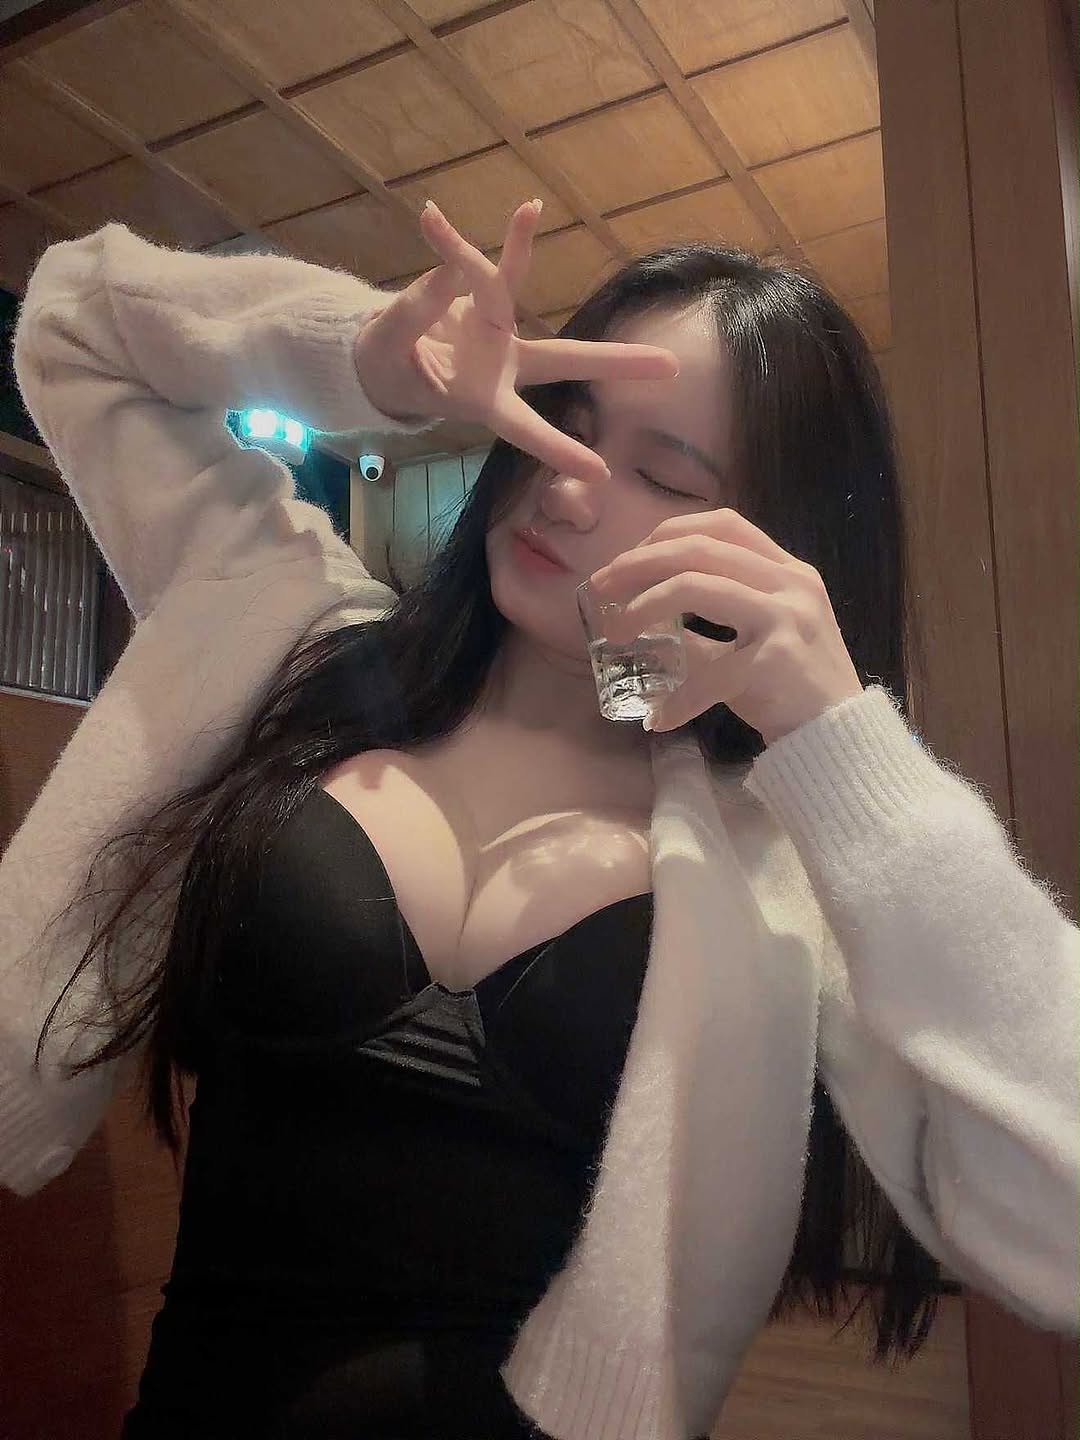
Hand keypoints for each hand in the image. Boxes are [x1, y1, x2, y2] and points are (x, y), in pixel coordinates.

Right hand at [352, 199, 678, 482]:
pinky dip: (456, 242)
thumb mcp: (392, 354)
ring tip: (527, 209)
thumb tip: (451, 272)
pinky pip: (475, 263)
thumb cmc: (390, 373)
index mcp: (483, 400)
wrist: (381, 363)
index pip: (526, 428)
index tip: (601, 473)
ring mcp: (496, 331)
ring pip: (509, 287)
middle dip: (616, 363)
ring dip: (517, 247)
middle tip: (674, 367)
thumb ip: (419, 315)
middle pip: (564, 362)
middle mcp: (503, 366)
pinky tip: (467, 210)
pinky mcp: (481, 301)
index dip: (559, 448)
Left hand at [588, 508, 864, 743]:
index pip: (722, 524)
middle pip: (699, 547)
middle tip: (601, 586)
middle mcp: (791, 584)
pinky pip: (709, 673)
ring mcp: (787, 618)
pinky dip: (678, 698)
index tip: (628, 559)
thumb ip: (705, 625)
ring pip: (695, 587)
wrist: (840, 740)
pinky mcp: (777, 662)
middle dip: (639, 562)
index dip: (667, 533)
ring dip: (643, 607)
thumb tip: (641, 618)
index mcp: (786, 571)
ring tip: (614, 633)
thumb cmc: (792, 690)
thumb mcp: (752, 640)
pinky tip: (659, 719)